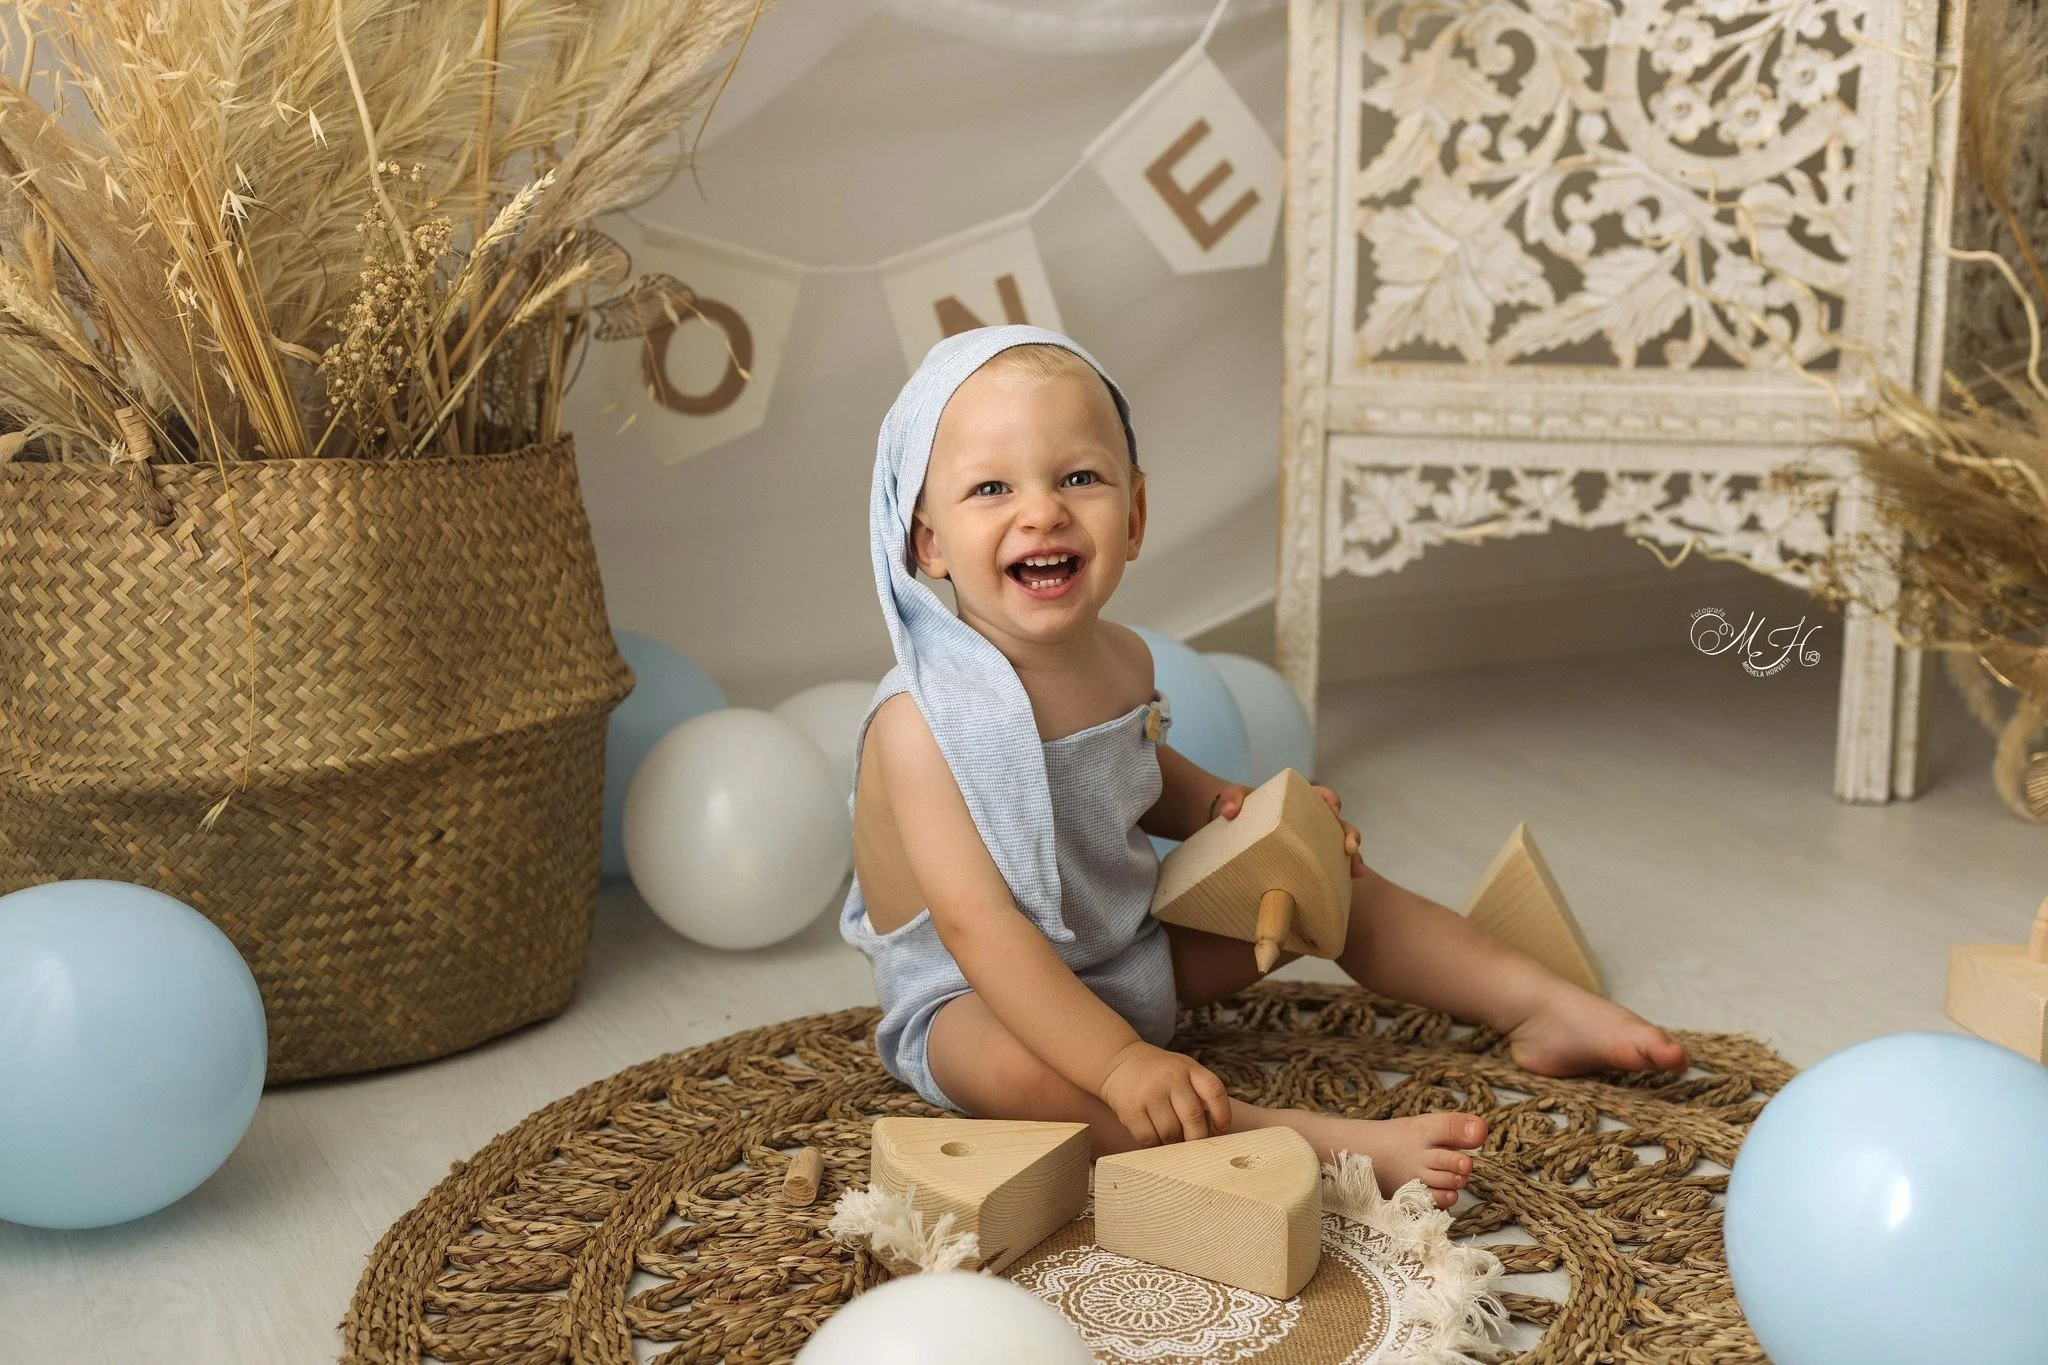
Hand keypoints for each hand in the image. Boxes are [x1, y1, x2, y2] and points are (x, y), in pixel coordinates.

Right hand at [1099, 1041, 1232, 1146]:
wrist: (1119, 1061)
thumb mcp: (1183, 1070)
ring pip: (1171, 1133)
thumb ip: (1200, 1094)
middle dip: (1198, 1139)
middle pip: (1193, 1118)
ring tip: (1174, 1140)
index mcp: (1188, 1068)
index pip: (1214, 1091)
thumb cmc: (1159, 1073)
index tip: (1221, 1129)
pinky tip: (1156, 1138)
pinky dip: (1156, 1145)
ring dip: (1175, 1144)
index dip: (1222, 1115)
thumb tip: (1214, 1135)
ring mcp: (1149, 1093)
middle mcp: (1170, 1078)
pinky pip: (1149, 1139)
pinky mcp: (1131, 1109)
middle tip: (1197, 1146)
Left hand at [1212, 780, 1363, 878]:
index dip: (1331, 801)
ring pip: (1341, 847)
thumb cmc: (1240, 811)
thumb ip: (1231, 798)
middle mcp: (1312, 822)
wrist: (1232, 832)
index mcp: (1298, 801)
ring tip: (1355, 870)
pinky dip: (1343, 874)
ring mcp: (1314, 843)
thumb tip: (1230, 812)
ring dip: (1353, 857)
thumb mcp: (1234, 799)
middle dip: (1350, 834)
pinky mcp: (1311, 862)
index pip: (1321, 796)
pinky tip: (1349, 883)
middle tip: (1349, 847)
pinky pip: (1333, 867)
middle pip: (1339, 824)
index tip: (1333, 809)